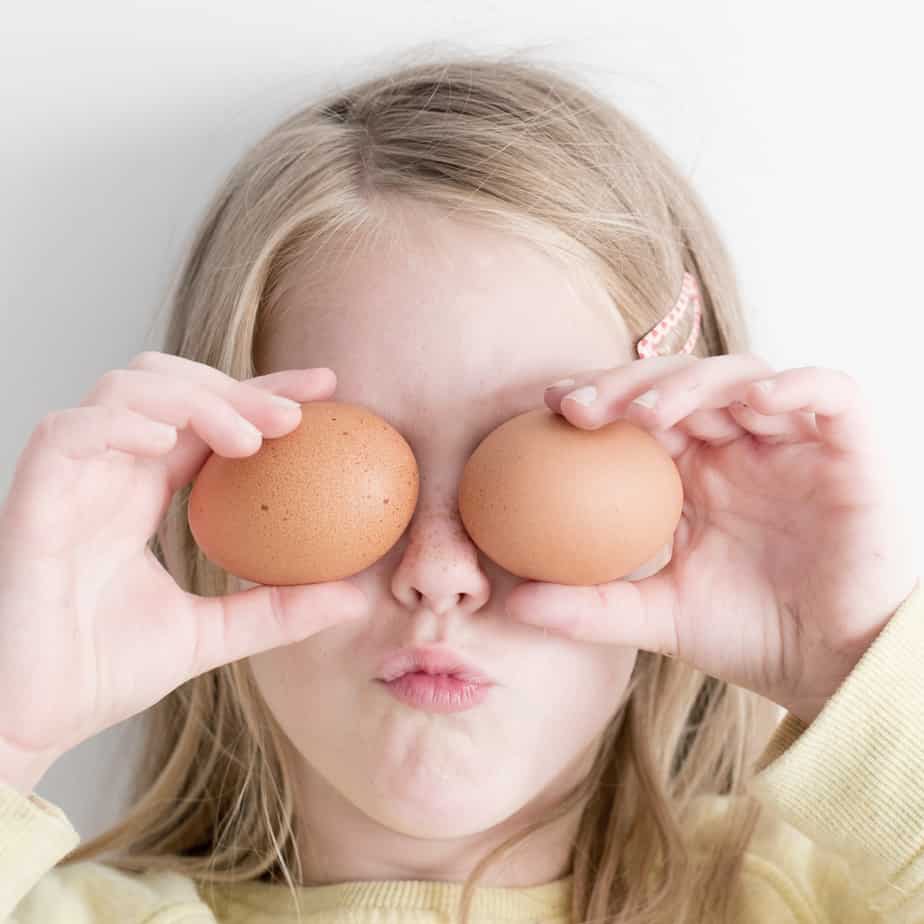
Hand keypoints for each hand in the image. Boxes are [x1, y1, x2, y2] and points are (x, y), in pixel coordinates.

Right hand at [0, 352, 366, 789]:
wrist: (29, 723)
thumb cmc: (101, 674)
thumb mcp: (211, 635)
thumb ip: (276, 610)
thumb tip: (355, 596)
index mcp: (143, 493)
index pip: (208, 418)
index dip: (262, 392)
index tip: (325, 389)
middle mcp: (108, 474)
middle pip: (170, 385)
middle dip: (236, 386)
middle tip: (296, 415)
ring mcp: (69, 481)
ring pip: (123, 391)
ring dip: (192, 397)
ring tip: (247, 440)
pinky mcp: (31, 499)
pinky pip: (68, 433)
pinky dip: (120, 422)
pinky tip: (167, 438)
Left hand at [505, 353, 920, 724]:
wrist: (831, 668)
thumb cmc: (748, 635)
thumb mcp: (657, 617)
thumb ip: (591, 606)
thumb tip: (513, 603)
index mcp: (693, 470)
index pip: (640, 412)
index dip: (597, 396)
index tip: (547, 406)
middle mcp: (739, 445)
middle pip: (680, 382)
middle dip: (627, 383)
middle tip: (578, 407)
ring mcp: (793, 441)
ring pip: (743, 376)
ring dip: (692, 384)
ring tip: (646, 413)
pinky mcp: (850, 446)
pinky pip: (832, 393)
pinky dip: (797, 385)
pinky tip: (755, 401)